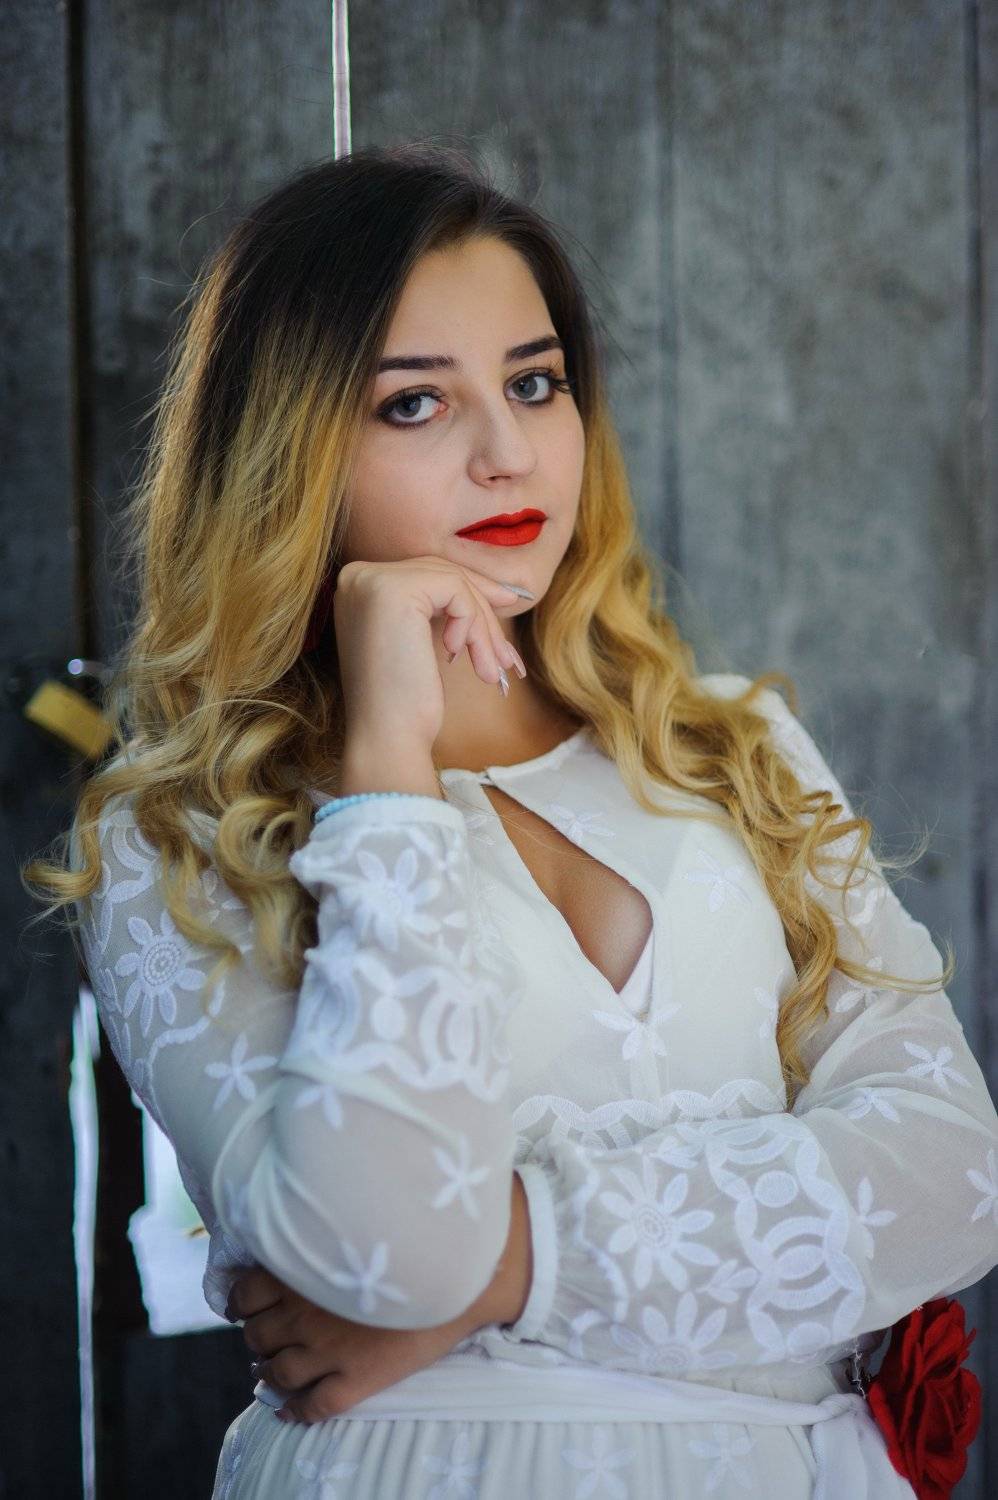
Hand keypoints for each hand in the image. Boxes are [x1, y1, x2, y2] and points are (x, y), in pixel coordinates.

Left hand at [225, 1173, 532, 1423]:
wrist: (462, 1271)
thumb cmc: (413, 1233)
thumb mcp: (356, 1220)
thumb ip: (321, 1225)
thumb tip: (297, 1212)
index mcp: (302, 1271)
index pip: (246, 1293)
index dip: (241, 1303)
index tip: (245, 1305)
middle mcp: (305, 1313)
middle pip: (258, 1336)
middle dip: (257, 1338)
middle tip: (264, 1337)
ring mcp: (328, 1351)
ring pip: (278, 1373)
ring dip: (270, 1373)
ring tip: (272, 1371)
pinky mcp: (356, 1381)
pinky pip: (313, 1407)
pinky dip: (294, 1411)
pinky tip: (291, 1408)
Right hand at [332, 556, 527, 752]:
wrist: (386, 738)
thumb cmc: (405, 702)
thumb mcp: (423, 641)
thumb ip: (444, 608)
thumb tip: (502, 589)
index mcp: (358, 586)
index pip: (427, 573)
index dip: (470, 595)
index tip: (506, 612)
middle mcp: (357, 576)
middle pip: (442, 573)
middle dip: (482, 612)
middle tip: (507, 655)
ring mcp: (372, 580)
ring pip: (453, 581)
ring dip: (481, 627)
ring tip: (492, 668)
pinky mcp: (394, 591)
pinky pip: (456, 590)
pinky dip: (472, 624)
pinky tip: (462, 658)